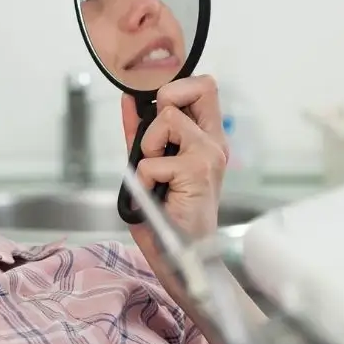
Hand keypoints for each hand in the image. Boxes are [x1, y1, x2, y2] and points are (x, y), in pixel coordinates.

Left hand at [120, 75, 228, 239]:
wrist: (180, 257)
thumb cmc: (167, 217)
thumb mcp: (149, 166)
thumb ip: (140, 133)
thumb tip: (129, 99)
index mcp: (207, 139)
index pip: (204, 87)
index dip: (177, 87)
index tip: (158, 110)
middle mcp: (214, 143)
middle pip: (198, 87)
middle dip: (164, 104)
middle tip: (158, 141)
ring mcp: (209, 155)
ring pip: (166, 117)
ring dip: (149, 147)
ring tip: (158, 176)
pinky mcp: (197, 171)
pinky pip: (152, 158)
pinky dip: (144, 178)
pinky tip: (158, 195)